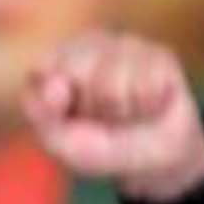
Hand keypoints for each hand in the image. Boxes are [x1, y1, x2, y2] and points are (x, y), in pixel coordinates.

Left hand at [23, 31, 203, 203]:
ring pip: (114, 85)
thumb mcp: (59, 143)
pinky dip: (146, 108)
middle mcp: (88, 45)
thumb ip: (43, 116)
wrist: (149, 158)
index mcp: (54, 60)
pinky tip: (147, 106)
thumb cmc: (96, 146)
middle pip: (81, 73)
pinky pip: (148, 87)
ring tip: (125, 113)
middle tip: (100, 117)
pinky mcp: (160, 55)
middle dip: (91, 108)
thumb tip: (56, 84)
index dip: (55, 102)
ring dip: (121, 112)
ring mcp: (125, 45)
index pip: (44, 69)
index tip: (66, 116)